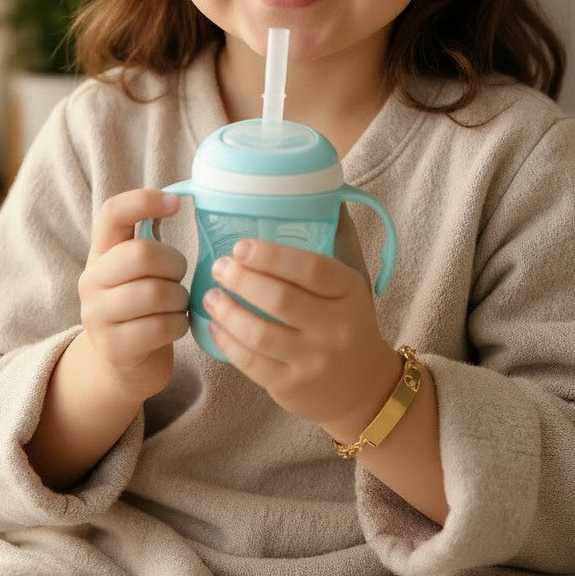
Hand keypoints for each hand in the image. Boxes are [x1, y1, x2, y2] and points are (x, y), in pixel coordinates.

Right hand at [78, 189, 188, 399]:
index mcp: (101, 253)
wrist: (122, 367)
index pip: (112, 212)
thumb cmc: (142, 311)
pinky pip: (161, 327)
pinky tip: (175, 326)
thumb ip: (151, 244)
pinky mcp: (113, 348)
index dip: (144, 200)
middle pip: (141, 254)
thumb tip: (181, 201)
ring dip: (179, 299)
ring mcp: (98, 316)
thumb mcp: (139, 273)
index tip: (176, 203)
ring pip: (155, 293)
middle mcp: (91, 280)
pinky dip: (179, 325)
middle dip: (175, 265)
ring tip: (177, 305)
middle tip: (179, 278)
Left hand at [202, 211, 399, 437]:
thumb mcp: (353, 279)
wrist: (364, 386)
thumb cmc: (349, 320)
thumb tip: (320, 188)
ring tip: (210, 294)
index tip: (241, 246)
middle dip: (242, 280)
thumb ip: (337, 237)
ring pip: (259, 334)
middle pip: (280, 301)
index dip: (272, 256)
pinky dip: (227, 341)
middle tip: (220, 266)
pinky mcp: (291, 387)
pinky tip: (215, 325)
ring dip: (227, 311)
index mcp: (351, 293)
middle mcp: (336, 329)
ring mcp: (313, 361)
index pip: (311, 270)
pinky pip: (250, 363)